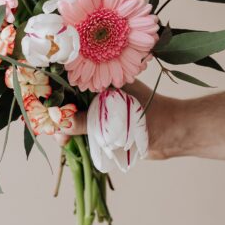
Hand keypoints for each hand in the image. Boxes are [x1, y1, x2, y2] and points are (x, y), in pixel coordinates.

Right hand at [55, 80, 184, 158]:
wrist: (177, 133)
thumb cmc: (154, 117)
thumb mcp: (119, 119)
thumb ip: (90, 122)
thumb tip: (62, 125)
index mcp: (103, 80)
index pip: (71, 82)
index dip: (56, 95)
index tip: (46, 110)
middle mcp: (100, 92)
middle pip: (69, 101)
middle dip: (58, 115)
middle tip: (54, 132)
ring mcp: (102, 108)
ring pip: (75, 117)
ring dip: (66, 128)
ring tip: (63, 142)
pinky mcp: (105, 125)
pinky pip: (84, 129)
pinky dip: (75, 136)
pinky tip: (68, 144)